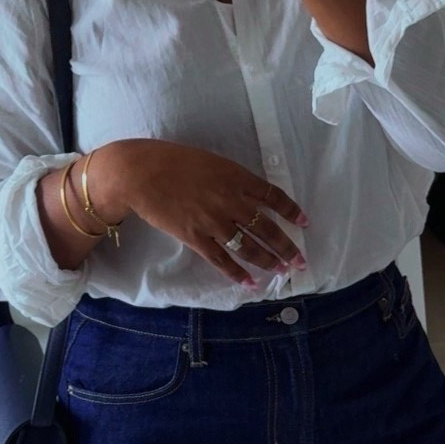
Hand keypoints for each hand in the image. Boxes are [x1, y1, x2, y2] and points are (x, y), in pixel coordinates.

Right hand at [95, 140, 306, 284]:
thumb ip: (232, 179)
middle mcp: (231, 202)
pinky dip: (237, 273)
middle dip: (287, 247)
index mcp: (237, 178)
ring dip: (268, 261)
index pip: (274, 197)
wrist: (140, 173)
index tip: (304, 223)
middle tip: (300, 261)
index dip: (292, 212)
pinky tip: (250, 283)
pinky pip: (222, 260)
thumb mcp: (212, 162)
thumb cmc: (172, 160)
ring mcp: (215, 222)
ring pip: (249, 247)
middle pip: (267, 228)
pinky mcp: (196, 238)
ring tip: (281, 271)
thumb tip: (247, 194)